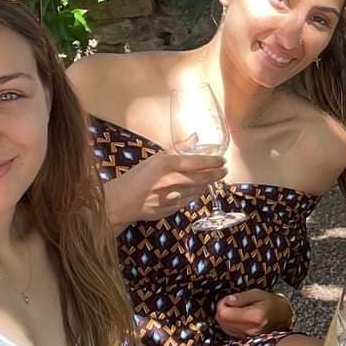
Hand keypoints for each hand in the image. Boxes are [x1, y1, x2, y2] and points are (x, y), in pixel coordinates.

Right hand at [107, 150, 224, 225]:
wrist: (122, 201)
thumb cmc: (137, 177)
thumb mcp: (155, 158)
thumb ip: (178, 148)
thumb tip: (195, 137)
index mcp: (167, 164)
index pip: (197, 162)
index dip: (213, 162)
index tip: (222, 161)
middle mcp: (172, 180)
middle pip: (203, 177)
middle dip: (217, 174)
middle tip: (223, 171)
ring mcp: (173, 196)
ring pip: (199, 190)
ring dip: (207, 184)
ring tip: (212, 179)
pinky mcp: (173, 208)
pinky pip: (190, 200)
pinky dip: (196, 194)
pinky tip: (198, 190)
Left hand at [216, 288, 292, 338]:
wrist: (281, 316)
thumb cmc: (270, 302)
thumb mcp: (257, 293)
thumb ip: (241, 297)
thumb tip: (228, 301)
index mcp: (255, 317)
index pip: (224, 314)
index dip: (222, 304)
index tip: (228, 299)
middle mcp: (251, 330)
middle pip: (222, 321)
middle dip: (222, 310)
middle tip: (232, 303)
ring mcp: (247, 336)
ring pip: (223, 326)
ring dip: (225, 317)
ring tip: (236, 310)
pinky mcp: (244, 339)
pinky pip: (228, 331)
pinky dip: (229, 323)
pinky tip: (237, 317)